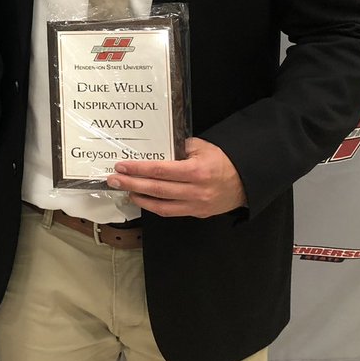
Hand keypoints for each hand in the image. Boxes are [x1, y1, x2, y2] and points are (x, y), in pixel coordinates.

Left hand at [106, 137, 246, 217]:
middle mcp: (195, 191)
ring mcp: (196, 205)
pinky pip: (171, 212)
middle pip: (157, 189)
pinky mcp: (197, 214)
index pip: (160, 170)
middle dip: (132, 184)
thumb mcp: (202, 147)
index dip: (138, 169)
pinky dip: (154, 206)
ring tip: (125, 190)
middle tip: (114, 179)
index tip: (122, 166)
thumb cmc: (222, 161)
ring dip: (140, 198)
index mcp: (196, 171)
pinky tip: (143, 199)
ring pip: (161, 206)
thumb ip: (179, 147)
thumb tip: (155, 146)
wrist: (246, 182)